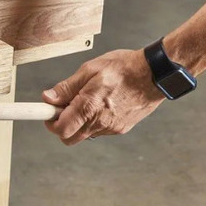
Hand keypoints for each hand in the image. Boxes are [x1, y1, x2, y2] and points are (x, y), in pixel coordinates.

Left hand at [43, 49, 165, 145]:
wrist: (156, 74)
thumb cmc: (125, 68)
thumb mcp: (90, 70)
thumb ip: (67, 87)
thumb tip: (48, 98)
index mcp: (89, 107)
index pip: (61, 130)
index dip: (50, 122)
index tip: (48, 112)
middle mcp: (100, 123)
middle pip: (70, 138)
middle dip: (63, 125)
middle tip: (66, 106)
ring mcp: (112, 128)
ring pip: (85, 134)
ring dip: (79, 122)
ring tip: (88, 99)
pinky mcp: (121, 129)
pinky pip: (99, 130)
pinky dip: (94, 121)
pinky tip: (102, 103)